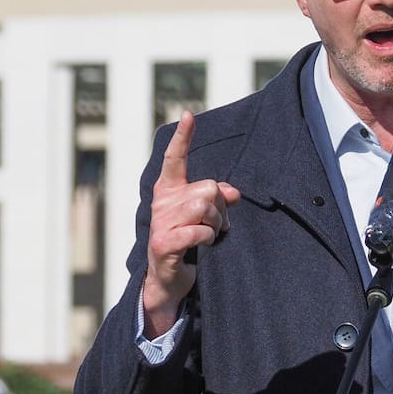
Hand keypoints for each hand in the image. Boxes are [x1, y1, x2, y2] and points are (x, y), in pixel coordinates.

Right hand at [142, 111, 240, 334]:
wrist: (168, 278)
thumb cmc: (188, 241)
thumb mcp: (206, 216)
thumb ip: (218, 198)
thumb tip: (232, 192)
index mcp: (169, 191)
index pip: (176, 159)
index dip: (183, 137)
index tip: (188, 114)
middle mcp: (161, 203)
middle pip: (206, 189)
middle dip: (220, 207)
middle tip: (216, 224)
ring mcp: (160, 223)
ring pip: (205, 207)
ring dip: (217, 224)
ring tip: (210, 235)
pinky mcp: (162, 243)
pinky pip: (199, 231)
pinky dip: (209, 238)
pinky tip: (202, 245)